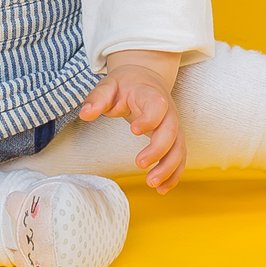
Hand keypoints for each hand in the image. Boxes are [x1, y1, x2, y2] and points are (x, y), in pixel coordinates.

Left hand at [79, 49, 184, 192]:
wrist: (145, 77)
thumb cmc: (126, 84)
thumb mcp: (109, 85)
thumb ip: (98, 98)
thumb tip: (85, 113)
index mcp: (151, 95)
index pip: (158, 106)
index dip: (149, 119)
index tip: (133, 130)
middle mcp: (168, 112)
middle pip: (171, 131)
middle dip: (158, 150)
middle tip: (139, 163)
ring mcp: (173, 126)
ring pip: (179, 148)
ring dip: (169, 167)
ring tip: (152, 183)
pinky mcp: (174, 139)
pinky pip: (180, 157)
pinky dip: (174, 174)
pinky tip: (162, 189)